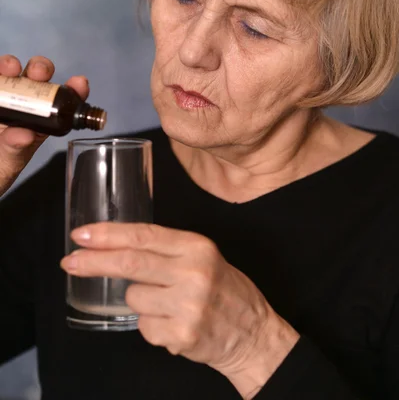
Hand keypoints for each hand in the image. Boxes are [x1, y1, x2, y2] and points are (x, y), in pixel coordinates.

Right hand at [0, 54, 88, 195]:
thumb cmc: (2, 162)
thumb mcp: (11, 160)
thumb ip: (17, 148)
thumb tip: (24, 135)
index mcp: (44, 117)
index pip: (65, 97)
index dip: (74, 88)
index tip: (79, 83)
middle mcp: (26, 100)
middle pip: (38, 75)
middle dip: (41, 68)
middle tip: (38, 74)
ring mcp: (6, 94)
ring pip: (12, 69)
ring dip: (12, 64)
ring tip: (10, 69)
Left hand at [61, 222, 298, 398]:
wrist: (253, 333)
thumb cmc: (224, 290)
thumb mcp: (203, 257)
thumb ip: (167, 250)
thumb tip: (117, 246)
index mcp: (197, 246)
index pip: (143, 235)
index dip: (108, 234)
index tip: (81, 235)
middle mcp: (192, 272)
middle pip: (130, 262)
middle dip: (93, 261)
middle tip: (70, 261)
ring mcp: (187, 305)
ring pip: (134, 298)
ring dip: (140, 302)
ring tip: (169, 305)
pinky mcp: (182, 334)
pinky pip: (144, 327)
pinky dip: (152, 326)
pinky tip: (175, 324)